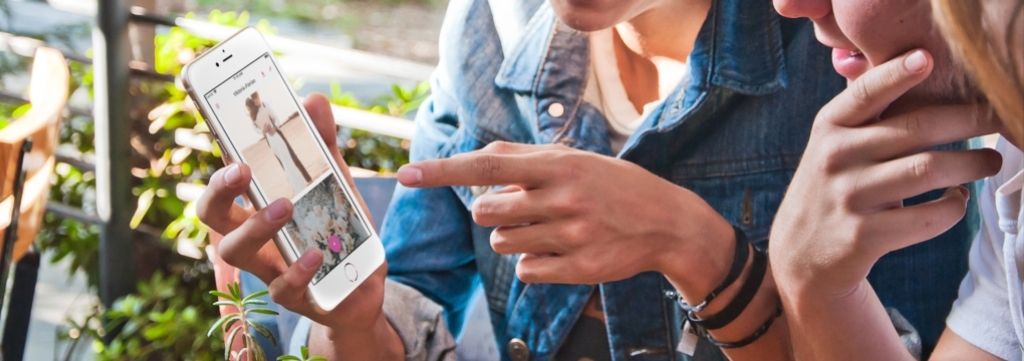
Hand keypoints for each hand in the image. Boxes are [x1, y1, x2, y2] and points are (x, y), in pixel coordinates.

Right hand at [198, 94, 398, 358]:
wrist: (362, 285)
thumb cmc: (335, 229)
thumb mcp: (335, 181)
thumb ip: (323, 143)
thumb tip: (314, 100)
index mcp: (255, 205)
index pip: (224, 181)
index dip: (217, 157)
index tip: (223, 134)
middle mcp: (252, 236)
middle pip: (212, 215)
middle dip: (218, 190)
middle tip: (240, 169)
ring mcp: (268, 268)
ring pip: (235, 251)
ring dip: (255, 225)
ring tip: (284, 205)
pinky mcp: (295, 296)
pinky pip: (283, 288)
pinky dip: (298, 270)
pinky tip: (315, 253)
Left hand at [396, 142, 733, 288]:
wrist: (666, 222)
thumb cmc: (610, 186)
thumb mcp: (573, 159)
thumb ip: (524, 160)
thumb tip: (475, 163)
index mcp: (559, 165)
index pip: (488, 166)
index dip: (443, 171)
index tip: (406, 174)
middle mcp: (564, 198)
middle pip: (486, 212)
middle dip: (493, 212)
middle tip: (524, 208)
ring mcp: (572, 235)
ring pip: (503, 244)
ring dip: (513, 238)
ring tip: (547, 228)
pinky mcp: (579, 269)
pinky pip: (525, 271)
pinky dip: (532, 263)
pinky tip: (558, 251)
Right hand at [769, 49, 1001, 297]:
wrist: (802, 252)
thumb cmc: (832, 187)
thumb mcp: (832, 144)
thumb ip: (864, 110)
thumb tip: (917, 63)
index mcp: (829, 127)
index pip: (867, 93)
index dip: (897, 73)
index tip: (927, 59)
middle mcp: (836, 157)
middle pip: (917, 128)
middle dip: (969, 120)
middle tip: (998, 119)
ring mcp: (849, 197)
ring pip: (929, 170)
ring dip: (972, 164)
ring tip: (990, 162)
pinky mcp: (865, 235)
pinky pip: (928, 217)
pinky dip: (954, 207)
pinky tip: (957, 199)